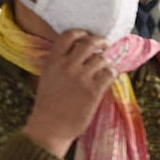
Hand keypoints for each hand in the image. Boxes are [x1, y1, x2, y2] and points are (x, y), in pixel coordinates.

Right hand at [22, 30, 116, 156]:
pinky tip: (109, 77)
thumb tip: (78, 52)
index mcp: (53, 61)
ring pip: (102, 59)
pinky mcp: (93, 90)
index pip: (68, 35)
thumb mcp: (47, 77)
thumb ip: (60, 63)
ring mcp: (81, 78)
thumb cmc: (48, 104)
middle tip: (105, 44)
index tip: (88, 35)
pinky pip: (109, 73)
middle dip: (101, 41)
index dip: (81, 32)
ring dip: (106, 61)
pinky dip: (112, 73)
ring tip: (104, 67)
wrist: (50, 127)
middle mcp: (67, 66)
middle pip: (89, 43)